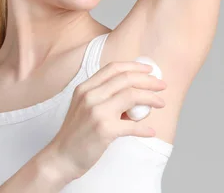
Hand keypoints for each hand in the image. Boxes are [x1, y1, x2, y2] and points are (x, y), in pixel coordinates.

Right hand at [48, 61, 166, 179]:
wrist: (61, 157)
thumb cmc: (76, 133)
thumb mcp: (84, 107)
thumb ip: (105, 97)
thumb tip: (135, 95)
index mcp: (85, 88)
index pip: (113, 68)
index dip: (135, 66)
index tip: (150, 70)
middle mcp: (90, 96)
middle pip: (126, 79)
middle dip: (149, 81)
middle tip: (162, 85)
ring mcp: (97, 112)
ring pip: (132, 97)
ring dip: (151, 99)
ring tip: (160, 103)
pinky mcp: (104, 130)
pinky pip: (132, 125)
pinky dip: (144, 128)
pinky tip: (151, 131)